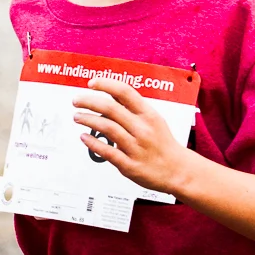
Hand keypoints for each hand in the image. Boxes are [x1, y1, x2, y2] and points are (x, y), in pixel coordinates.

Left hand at [72, 78, 191, 195]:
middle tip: (76, 101)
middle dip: (88, 102)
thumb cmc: (163, 144)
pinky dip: (92, 143)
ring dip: (87, 120)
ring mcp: (135, 147)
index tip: (92, 83)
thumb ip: (133, 108)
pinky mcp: (129, 165)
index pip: (124, 92)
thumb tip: (111, 93)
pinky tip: (84, 137)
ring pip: (106, 128)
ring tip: (77, 117)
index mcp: (148, 115)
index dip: (105, 84)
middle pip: (110, 108)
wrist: (178, 171)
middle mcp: (142, 129)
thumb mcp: (154, 120)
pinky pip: (107, 152)